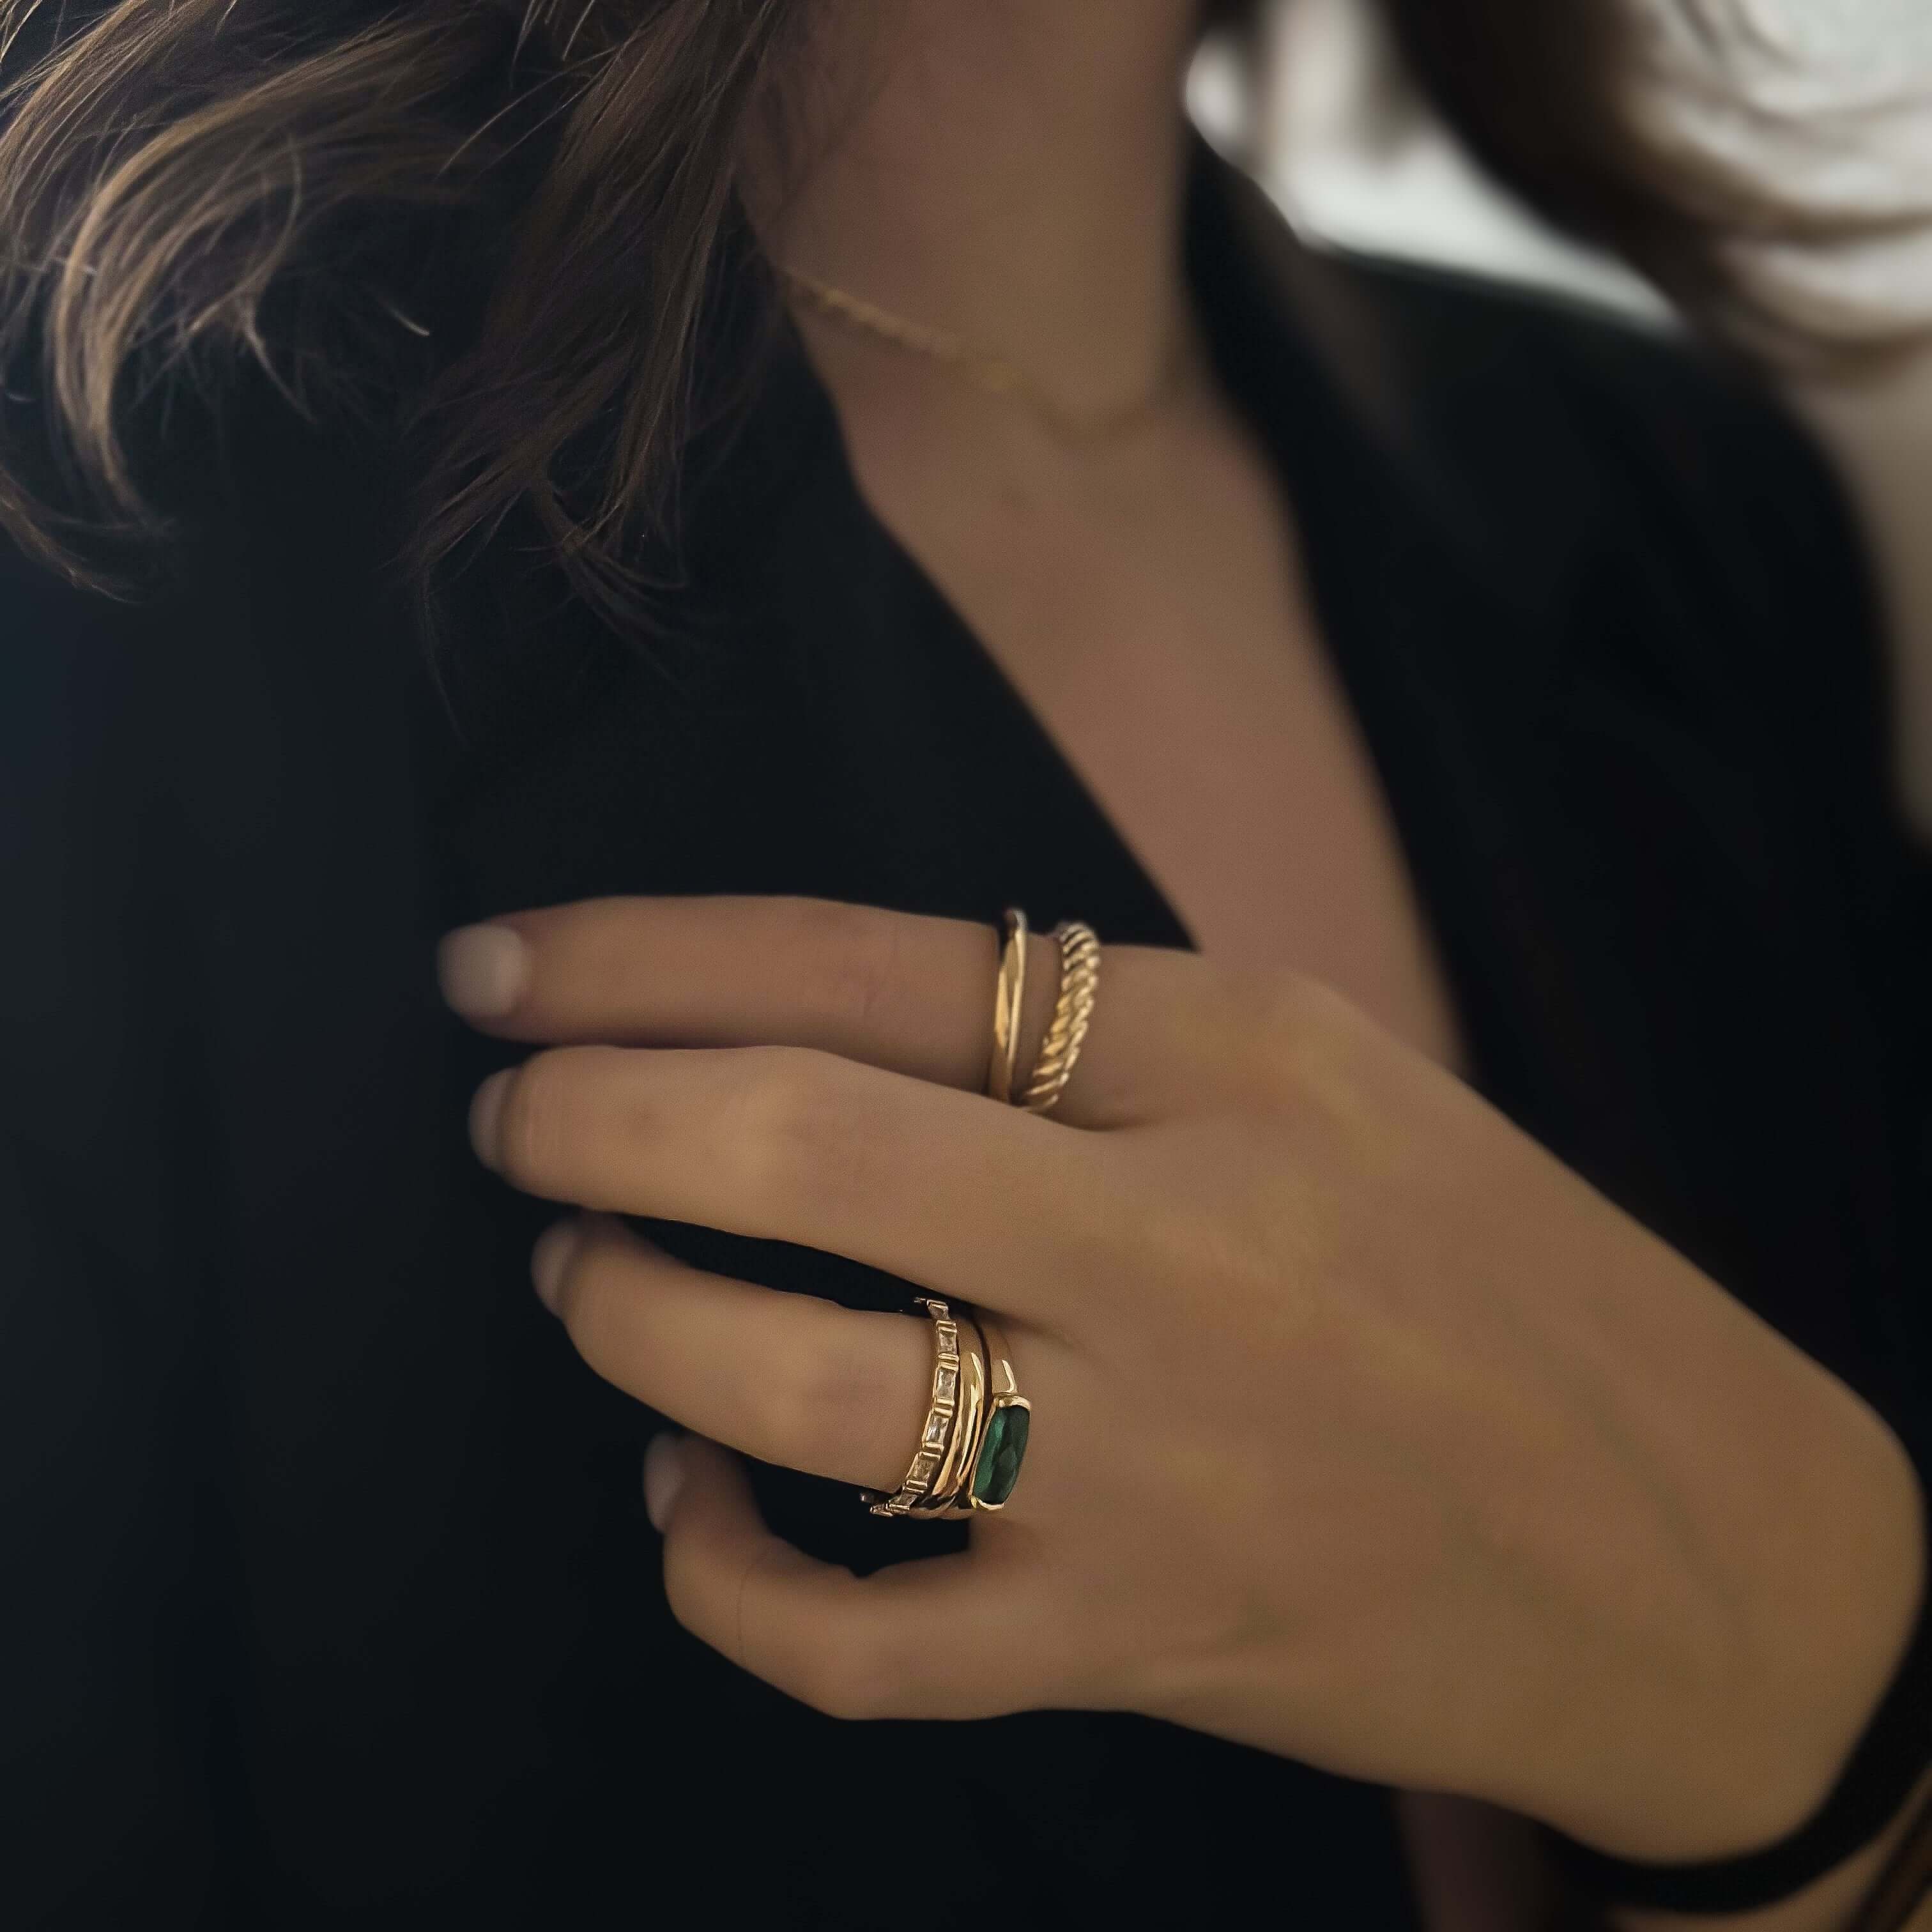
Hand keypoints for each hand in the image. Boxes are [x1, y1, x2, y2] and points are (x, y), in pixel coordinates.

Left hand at [440, 895, 1923, 1865]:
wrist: (1674, 1544)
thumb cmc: (1490, 1275)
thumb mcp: (1324, 1076)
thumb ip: (1093, 1039)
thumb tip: (817, 1018)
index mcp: (1231, 1054)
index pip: (867, 960)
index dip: (645, 953)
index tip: (509, 962)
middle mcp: (1182, 1236)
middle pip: (795, 1137)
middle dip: (587, 1111)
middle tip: (510, 1113)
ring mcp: (1151, 1454)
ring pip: (780, 1377)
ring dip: (625, 1313)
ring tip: (587, 1277)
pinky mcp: (1127, 1637)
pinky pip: (842, 1630)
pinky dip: (710, 1561)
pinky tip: (687, 1492)